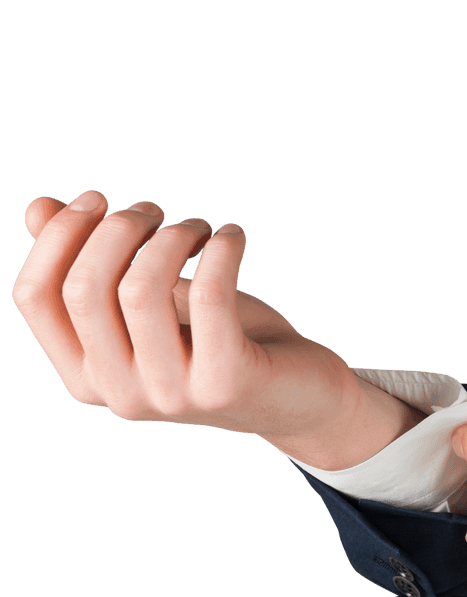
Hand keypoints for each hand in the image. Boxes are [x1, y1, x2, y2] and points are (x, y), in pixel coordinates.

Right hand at [12, 191, 417, 467]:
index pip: (34, 297)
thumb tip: (39, 206)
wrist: (303, 397)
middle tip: (159, 211)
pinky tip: (233, 236)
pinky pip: (209, 295)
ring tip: (200, 228)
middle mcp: (121, 394)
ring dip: (172, 235)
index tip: (98, 199)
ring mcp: (172, 396)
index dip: (58, 235)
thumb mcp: (156, 303)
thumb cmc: (222, 341)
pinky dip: (220, 249)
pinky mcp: (226, 383)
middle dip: (118, 228)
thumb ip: (98, 265)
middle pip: (84, 288)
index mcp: (86, 376)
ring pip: (140, 289)